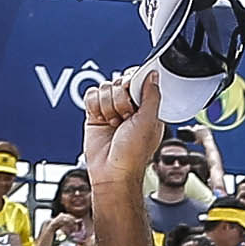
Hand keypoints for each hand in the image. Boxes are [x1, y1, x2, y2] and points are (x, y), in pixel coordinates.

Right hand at [75, 71, 165, 197]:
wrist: (111, 172)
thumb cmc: (133, 153)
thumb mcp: (149, 121)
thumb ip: (151, 94)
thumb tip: (153, 74)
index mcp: (146, 107)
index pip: (137, 78)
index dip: (132, 82)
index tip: (132, 94)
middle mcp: (128, 106)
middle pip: (118, 81)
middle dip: (120, 99)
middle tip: (125, 118)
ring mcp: (111, 109)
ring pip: (103, 87)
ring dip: (108, 106)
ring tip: (114, 124)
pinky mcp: (95, 114)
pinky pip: (90, 95)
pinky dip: (95, 107)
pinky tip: (102, 121)